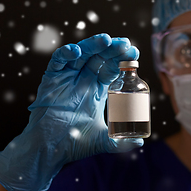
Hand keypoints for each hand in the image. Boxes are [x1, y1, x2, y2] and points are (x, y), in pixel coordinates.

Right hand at [0, 34, 142, 190]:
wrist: (49, 150)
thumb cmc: (74, 144)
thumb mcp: (103, 141)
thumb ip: (122, 142)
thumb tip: (141, 143)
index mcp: (96, 90)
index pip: (112, 69)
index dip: (122, 60)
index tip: (134, 52)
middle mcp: (83, 81)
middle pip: (100, 58)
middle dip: (112, 49)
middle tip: (125, 43)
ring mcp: (68, 78)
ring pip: (82, 55)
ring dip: (93, 45)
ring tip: (106, 40)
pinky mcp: (52, 80)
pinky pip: (58, 62)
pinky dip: (66, 54)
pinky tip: (77, 52)